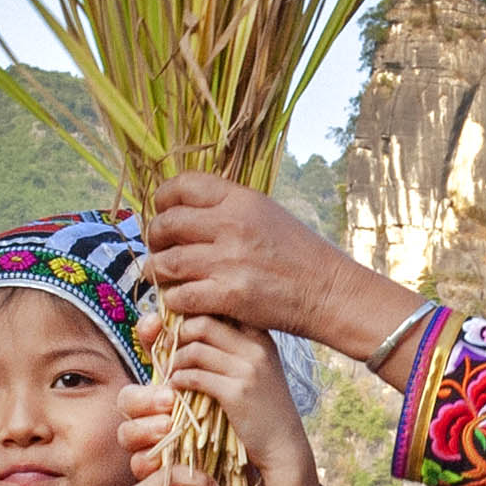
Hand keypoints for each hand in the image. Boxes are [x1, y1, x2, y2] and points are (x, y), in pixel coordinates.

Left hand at [140, 176, 405, 363]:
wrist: (329, 291)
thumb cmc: (298, 254)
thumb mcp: (266, 214)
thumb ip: (227, 208)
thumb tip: (184, 208)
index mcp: (241, 199)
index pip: (182, 185)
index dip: (164, 199)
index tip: (162, 211)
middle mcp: (232, 225)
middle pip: (167, 224)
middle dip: (155, 238)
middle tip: (159, 249)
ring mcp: (229, 261)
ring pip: (166, 262)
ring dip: (158, 272)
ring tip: (162, 276)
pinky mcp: (229, 296)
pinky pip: (180, 296)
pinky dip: (174, 299)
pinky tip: (182, 299)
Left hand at [159, 316, 310, 468]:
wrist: (282, 445)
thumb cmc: (262, 407)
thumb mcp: (253, 369)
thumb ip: (227, 347)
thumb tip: (190, 328)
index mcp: (259, 336)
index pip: (221, 308)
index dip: (192, 314)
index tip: (177, 330)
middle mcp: (256, 346)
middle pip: (203, 322)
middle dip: (177, 335)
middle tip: (167, 350)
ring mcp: (249, 368)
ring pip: (195, 349)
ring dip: (175, 361)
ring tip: (170, 372)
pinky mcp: (237, 392)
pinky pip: (195, 376)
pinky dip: (179, 380)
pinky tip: (177, 387)